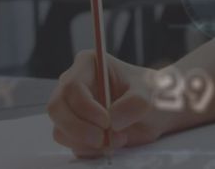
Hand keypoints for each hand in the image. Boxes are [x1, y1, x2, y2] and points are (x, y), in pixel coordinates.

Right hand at [47, 50, 162, 157]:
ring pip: (60, 129)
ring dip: (87, 141)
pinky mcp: (75, 128)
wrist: (158, 112)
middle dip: (78, 128)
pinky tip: (111, 143)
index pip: (72, 86)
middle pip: (57, 108)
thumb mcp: (150, 93)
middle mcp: (74, 84)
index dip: (85, 107)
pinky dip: (89, 149)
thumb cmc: (152, 92)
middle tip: (102, 139)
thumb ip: (134, 103)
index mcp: (89, 64)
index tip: (107, 121)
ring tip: (117, 138)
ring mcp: (72, 107)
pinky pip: (70, 143)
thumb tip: (112, 121)